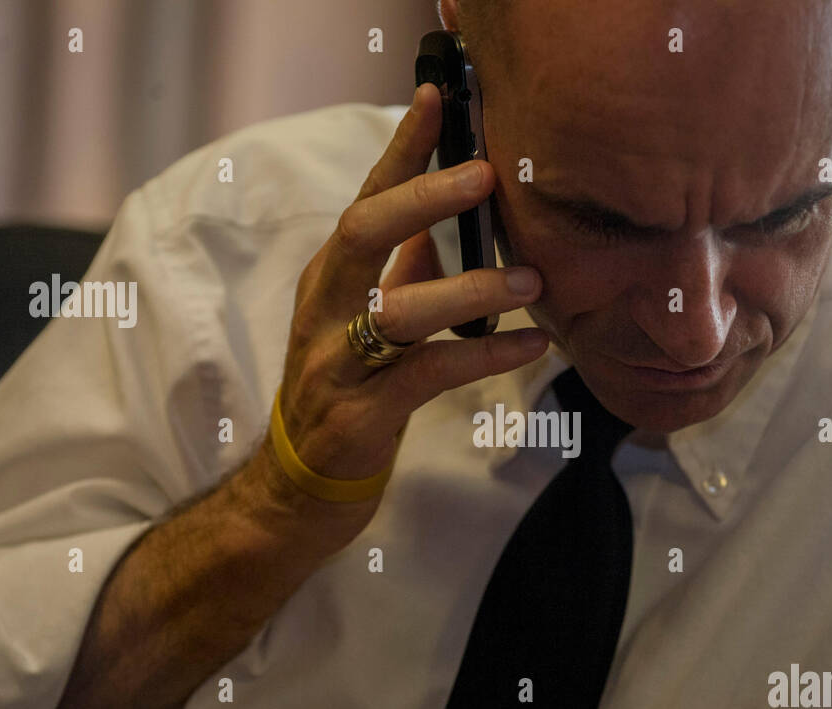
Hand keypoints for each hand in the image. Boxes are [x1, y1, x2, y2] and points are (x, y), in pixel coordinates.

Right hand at [249, 82, 547, 530]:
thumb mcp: (364, 325)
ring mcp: (336, 363)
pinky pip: (430, 373)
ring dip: (470, 289)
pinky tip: (531, 343)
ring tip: (531, 279)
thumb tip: (444, 232)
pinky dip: (485, 353)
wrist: (300, 486)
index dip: (399, 150)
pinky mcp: (361, 413)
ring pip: (398, 310)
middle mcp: (323, 311)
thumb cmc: (344, 394)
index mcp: (329, 280)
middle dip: (423, 198)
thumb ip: (400, 278)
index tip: (435, 99)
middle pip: (361, 234)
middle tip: (486, 175)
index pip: (363, 200)